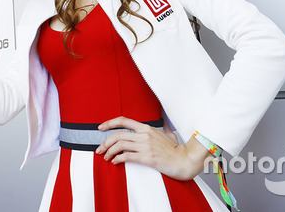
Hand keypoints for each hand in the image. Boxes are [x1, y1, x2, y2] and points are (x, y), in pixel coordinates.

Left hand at [95, 116, 210, 180]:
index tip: (100, 128)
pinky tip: (115, 162)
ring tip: (106, 157)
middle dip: (105, 143)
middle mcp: (144, 135)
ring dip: (109, 152)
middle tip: (100, 149)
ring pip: (119, 145)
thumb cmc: (175, 150)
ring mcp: (145, 146)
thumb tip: (157, 126)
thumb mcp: (166, 134)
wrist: (184, 160)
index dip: (109, 123)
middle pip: (117, 135)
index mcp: (146, 128)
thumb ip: (158, 130)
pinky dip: (117, 159)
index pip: (123, 121)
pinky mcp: (146, 157)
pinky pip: (126, 156)